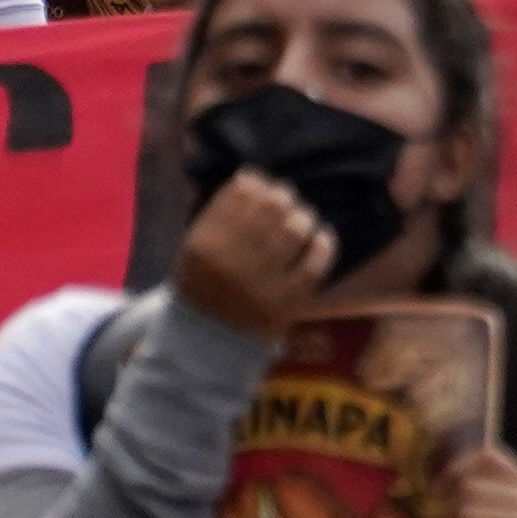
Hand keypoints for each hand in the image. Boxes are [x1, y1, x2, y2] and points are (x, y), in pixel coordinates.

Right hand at [169, 166, 338, 340]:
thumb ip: (217, 214)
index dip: (258, 182)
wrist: (208, 342)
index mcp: (203, 244)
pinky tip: (320, 239)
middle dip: (283, 196)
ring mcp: (260, 282)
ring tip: (300, 219)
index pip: (239, 194)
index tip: (264, 185)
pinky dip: (323, 244)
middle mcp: (230, 261)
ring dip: (302, 217)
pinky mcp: (288, 301)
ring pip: (295, 229)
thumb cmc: (204, 286)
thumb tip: (251, 175)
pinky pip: (316, 262)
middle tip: (286, 200)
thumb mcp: (193, 250)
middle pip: (271, 206)